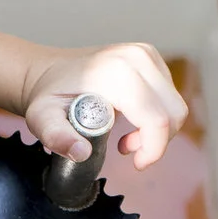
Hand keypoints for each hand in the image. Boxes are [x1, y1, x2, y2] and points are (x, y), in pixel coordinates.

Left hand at [18, 42, 188, 168]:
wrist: (47, 71)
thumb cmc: (48, 95)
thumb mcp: (42, 119)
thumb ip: (57, 137)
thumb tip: (81, 153)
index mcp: (117, 72)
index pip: (156, 119)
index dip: (153, 149)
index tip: (137, 164)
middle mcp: (137, 58)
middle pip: (173, 112)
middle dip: (157, 141)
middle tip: (127, 149)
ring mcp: (146, 54)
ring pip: (175, 106)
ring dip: (157, 131)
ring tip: (126, 137)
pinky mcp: (151, 58)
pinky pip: (169, 96)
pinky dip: (157, 117)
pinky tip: (131, 121)